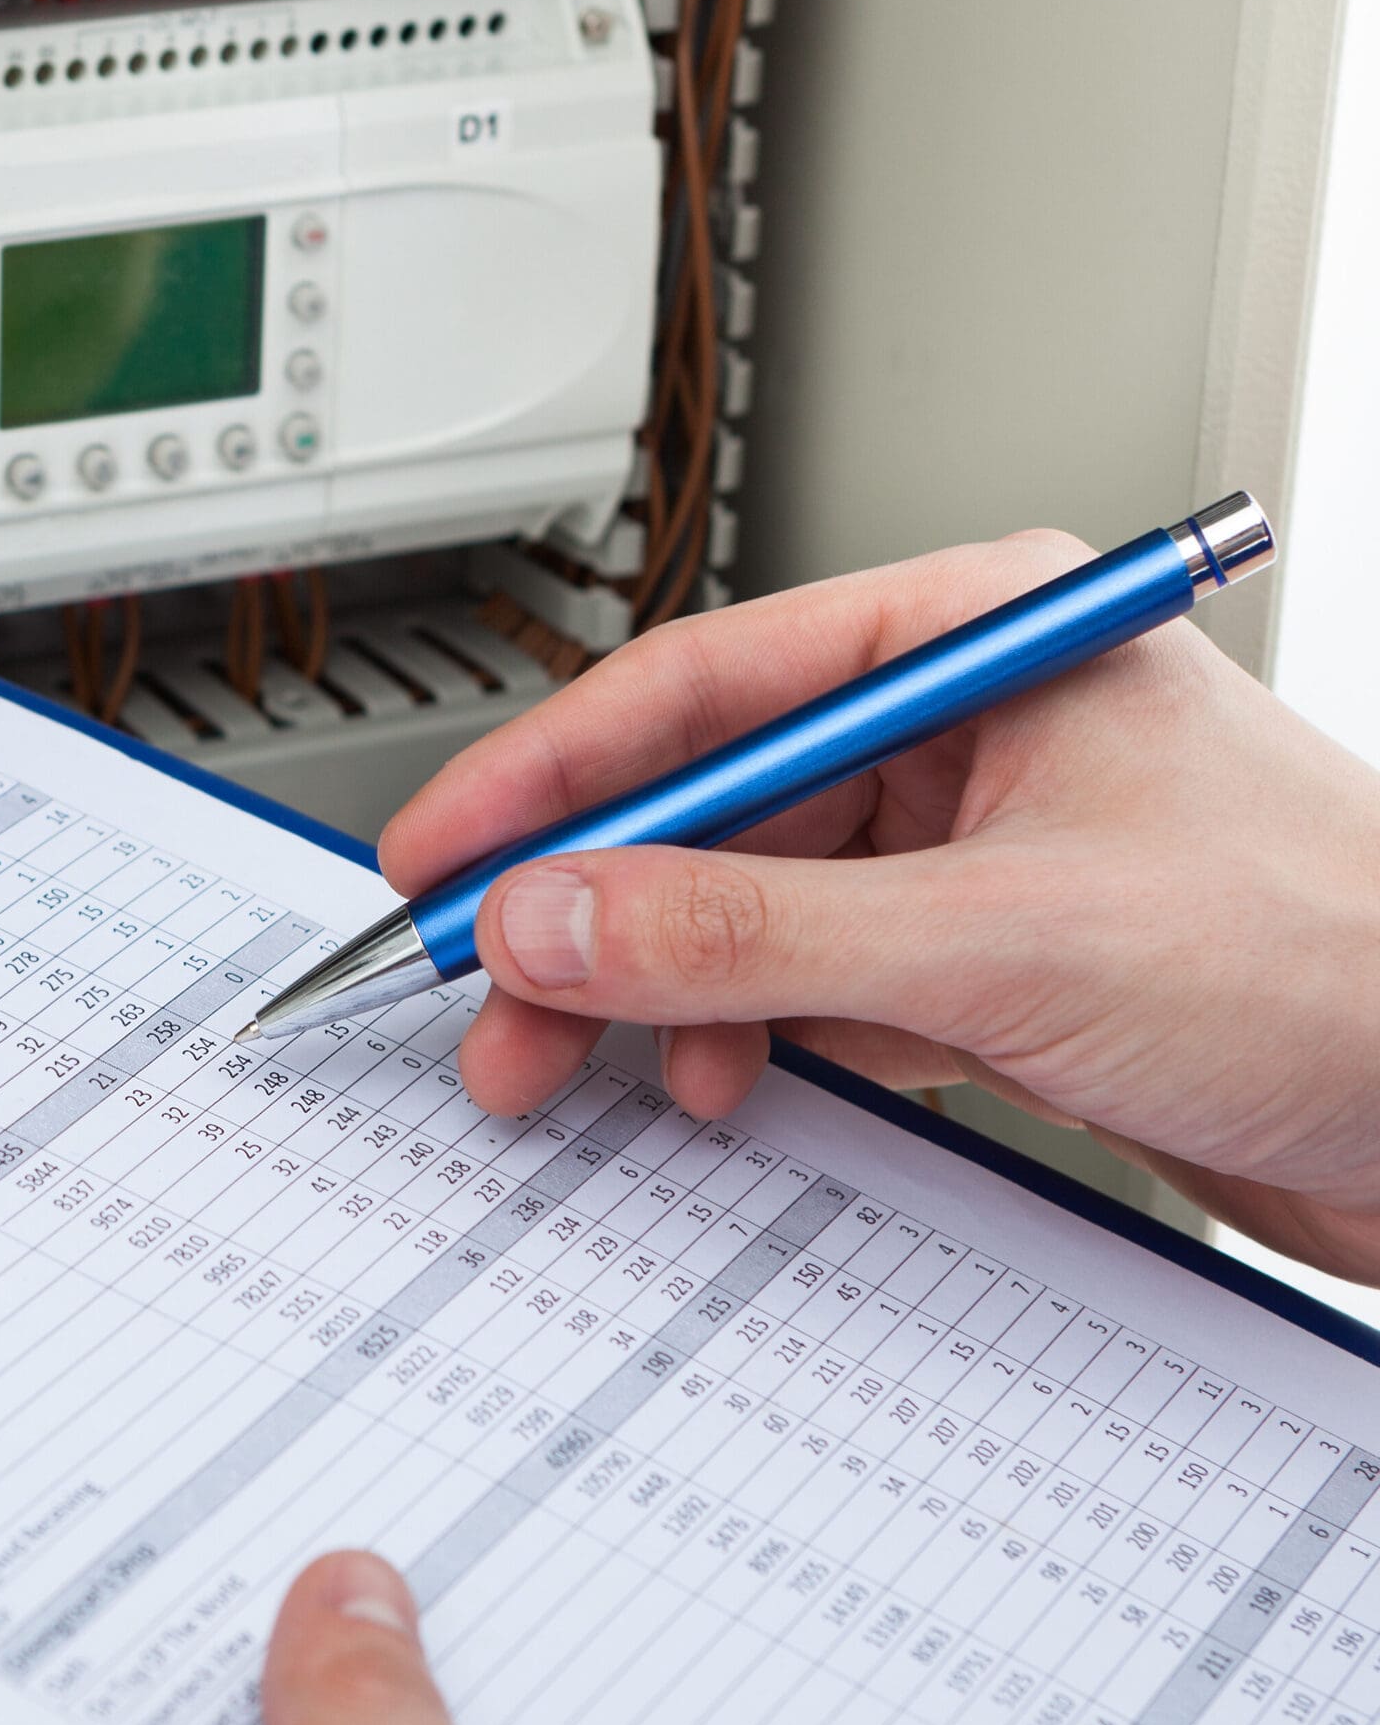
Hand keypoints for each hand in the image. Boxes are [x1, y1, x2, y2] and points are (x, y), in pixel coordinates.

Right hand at [379, 531, 1379, 1284]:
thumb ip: (749, 929)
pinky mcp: (994, 964)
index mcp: (978, 639)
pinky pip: (814, 986)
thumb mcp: (998, 937)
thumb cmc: (1346, 963)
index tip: (435, 857)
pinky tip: (718, 1085)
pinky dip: (748, 1039)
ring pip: (749, 906)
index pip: (704, 687)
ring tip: (576, 1074)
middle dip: (588, 913)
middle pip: (709, 806)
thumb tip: (554, 912)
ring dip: (656, 993)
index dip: (546, 777)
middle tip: (479, 1000)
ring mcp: (978, 851)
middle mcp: (968, 731)